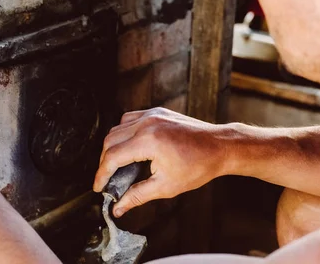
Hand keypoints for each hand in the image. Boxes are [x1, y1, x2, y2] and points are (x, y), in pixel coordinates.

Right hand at [93, 108, 230, 217]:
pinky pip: (129, 119)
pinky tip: (129, 147)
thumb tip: (118, 208)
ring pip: (117, 128)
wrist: (220, 147)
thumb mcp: (166, 186)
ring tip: (118, 165)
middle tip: (108, 179)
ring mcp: (151, 115)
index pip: (112, 157)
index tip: (98, 187)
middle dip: (104, 161)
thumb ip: (137, 196)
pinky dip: (124, 133)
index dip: (101, 174)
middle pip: (109, 140)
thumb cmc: (198, 167)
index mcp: (148, 141)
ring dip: (112, 146)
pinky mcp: (156, 112)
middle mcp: (146, 123)